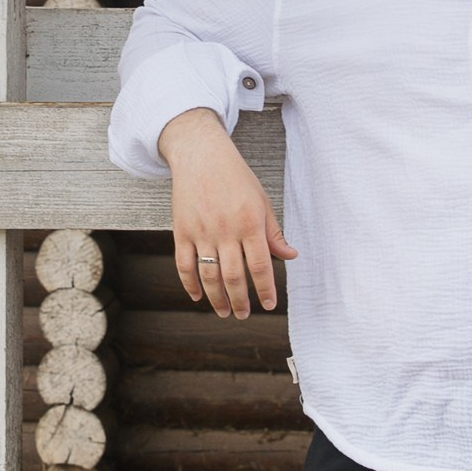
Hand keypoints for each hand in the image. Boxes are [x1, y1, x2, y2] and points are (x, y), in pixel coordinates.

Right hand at [157, 107, 295, 315]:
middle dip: (240, 300)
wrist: (200, 155)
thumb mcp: (261, 201)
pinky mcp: (181, 231)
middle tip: (244, 315)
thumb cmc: (235, 177)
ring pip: (209, 275)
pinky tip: (198, 296)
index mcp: (249, 222)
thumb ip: (273, 232)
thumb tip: (291, 256)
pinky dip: (190, 284)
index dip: (265, 289)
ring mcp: (201, 232)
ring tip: (224, 311)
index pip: (260, 265)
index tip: (269, 304)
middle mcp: (225, 230)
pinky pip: (184, 265)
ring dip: (217, 298)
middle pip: (233, 276)